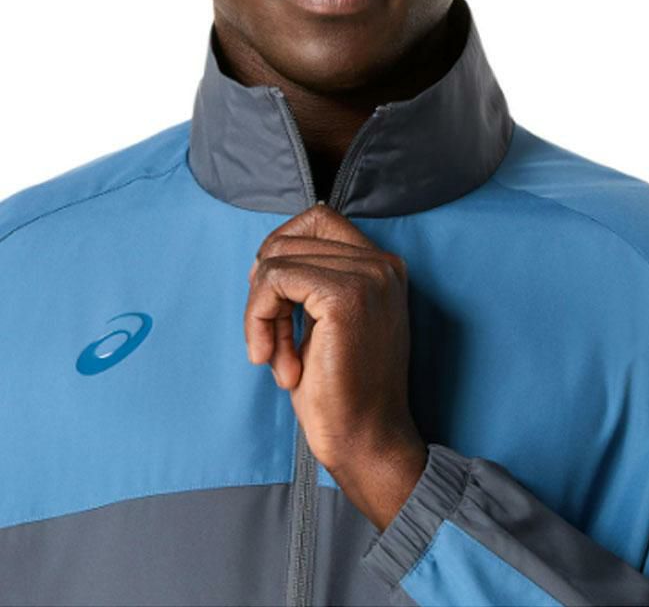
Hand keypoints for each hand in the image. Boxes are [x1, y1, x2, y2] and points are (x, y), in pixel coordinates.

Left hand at [244, 203, 424, 476]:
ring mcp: (368, 277)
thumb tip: (266, 254)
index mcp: (382, 267)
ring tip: (275, 354)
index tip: (271, 300)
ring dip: (260, 310)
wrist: (364, 438)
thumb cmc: (339, 387)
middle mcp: (382, 264)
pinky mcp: (344, 296)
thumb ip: (312, 280)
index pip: (317, 219)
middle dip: (265, 288)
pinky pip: (274, 280)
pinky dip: (258, 317)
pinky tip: (270, 357)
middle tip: (270, 337)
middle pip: (290, 239)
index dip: (280, 252)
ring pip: (277, 259)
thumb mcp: (325, 320)